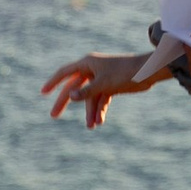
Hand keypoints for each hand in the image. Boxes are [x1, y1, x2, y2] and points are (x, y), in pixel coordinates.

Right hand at [41, 51, 166, 128]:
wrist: (148, 72)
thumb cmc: (125, 72)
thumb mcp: (104, 84)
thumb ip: (86, 91)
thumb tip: (70, 96)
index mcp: (88, 63)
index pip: (65, 73)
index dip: (53, 82)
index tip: (43, 92)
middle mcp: (92, 70)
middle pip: (74, 87)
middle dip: (65, 102)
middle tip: (53, 116)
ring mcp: (101, 78)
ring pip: (89, 97)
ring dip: (89, 111)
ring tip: (91, 126)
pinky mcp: (111, 86)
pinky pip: (101, 99)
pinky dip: (100, 110)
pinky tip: (100, 122)